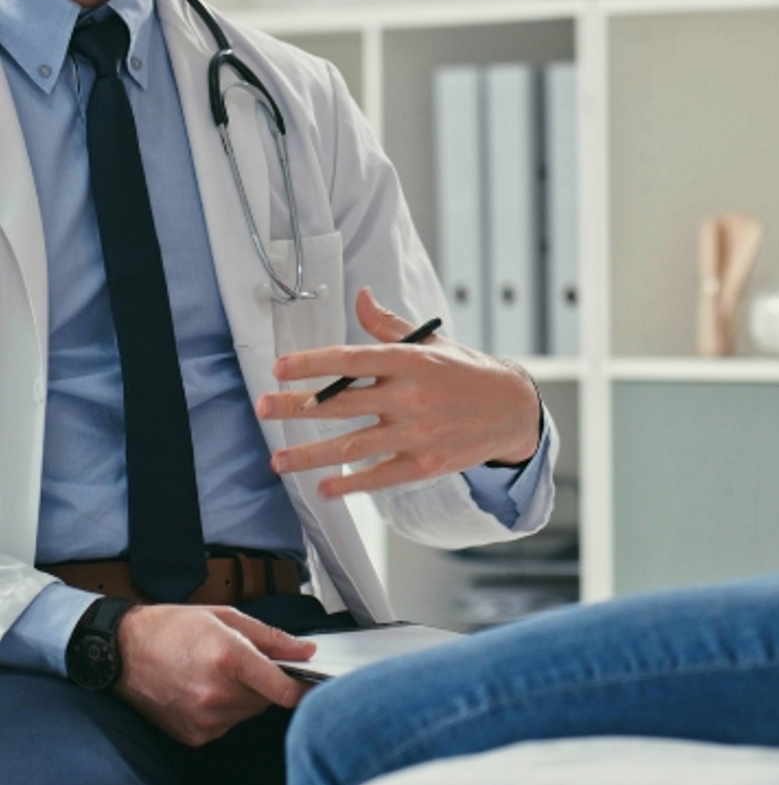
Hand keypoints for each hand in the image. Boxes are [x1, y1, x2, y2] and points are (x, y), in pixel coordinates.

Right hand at [113, 603, 314, 746]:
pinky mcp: (194, 736)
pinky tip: (205, 688)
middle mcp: (217, 694)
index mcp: (229, 659)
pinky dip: (225, 709)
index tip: (313, 683)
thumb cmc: (171, 628)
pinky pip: (227, 724)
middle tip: (244, 661)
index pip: (282, 688)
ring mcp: (204, 719)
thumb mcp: (225, 617)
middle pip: (267, 699)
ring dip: (245, 695)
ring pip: (248, 712)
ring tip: (218, 671)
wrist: (122, 653)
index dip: (304, 687)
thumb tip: (303, 650)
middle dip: (266, 681)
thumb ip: (270, 637)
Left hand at [256, 288, 542, 497]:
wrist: (511, 409)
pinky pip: (378, 476)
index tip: (279, 367)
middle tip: (262, 408)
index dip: (311, 363)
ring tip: (277, 459)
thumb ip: (389, 326)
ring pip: (352, 446)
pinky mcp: (425, 464)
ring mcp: (417, 433)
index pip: (351, 359)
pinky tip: (323, 487)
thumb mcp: (431, 342)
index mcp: (410, 361)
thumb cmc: (465, 372)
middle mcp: (410, 396)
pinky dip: (349, 484)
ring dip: (310, 454)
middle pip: (341, 403)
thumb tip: (361, 297)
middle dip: (295, 407)